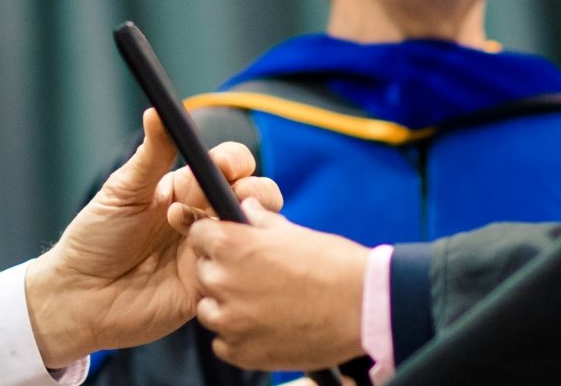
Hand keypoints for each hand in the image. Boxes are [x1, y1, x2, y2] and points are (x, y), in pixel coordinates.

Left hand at [25, 109, 282, 366]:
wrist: (79, 295)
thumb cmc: (95, 238)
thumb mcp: (123, 191)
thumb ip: (151, 155)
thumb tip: (158, 110)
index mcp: (185, 189)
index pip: (228, 165)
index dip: (234, 162)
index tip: (225, 165)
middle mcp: (204, 218)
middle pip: (253, 196)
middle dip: (255, 192)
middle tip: (236, 198)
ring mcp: (209, 253)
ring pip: (251, 235)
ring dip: (241, 228)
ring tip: (203, 236)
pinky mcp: (209, 286)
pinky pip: (236, 274)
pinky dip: (231, 266)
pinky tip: (203, 267)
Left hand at [188, 200, 369, 369]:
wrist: (361, 307)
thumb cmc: (332, 264)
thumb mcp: (292, 232)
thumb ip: (259, 220)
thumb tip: (247, 208)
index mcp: (230, 245)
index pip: (198, 236)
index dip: (215, 240)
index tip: (231, 248)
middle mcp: (222, 281)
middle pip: (203, 274)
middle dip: (224, 274)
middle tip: (257, 279)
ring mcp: (229, 321)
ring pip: (210, 311)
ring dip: (228, 308)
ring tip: (264, 305)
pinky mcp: (241, 352)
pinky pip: (224, 343)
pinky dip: (240, 338)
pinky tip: (267, 328)